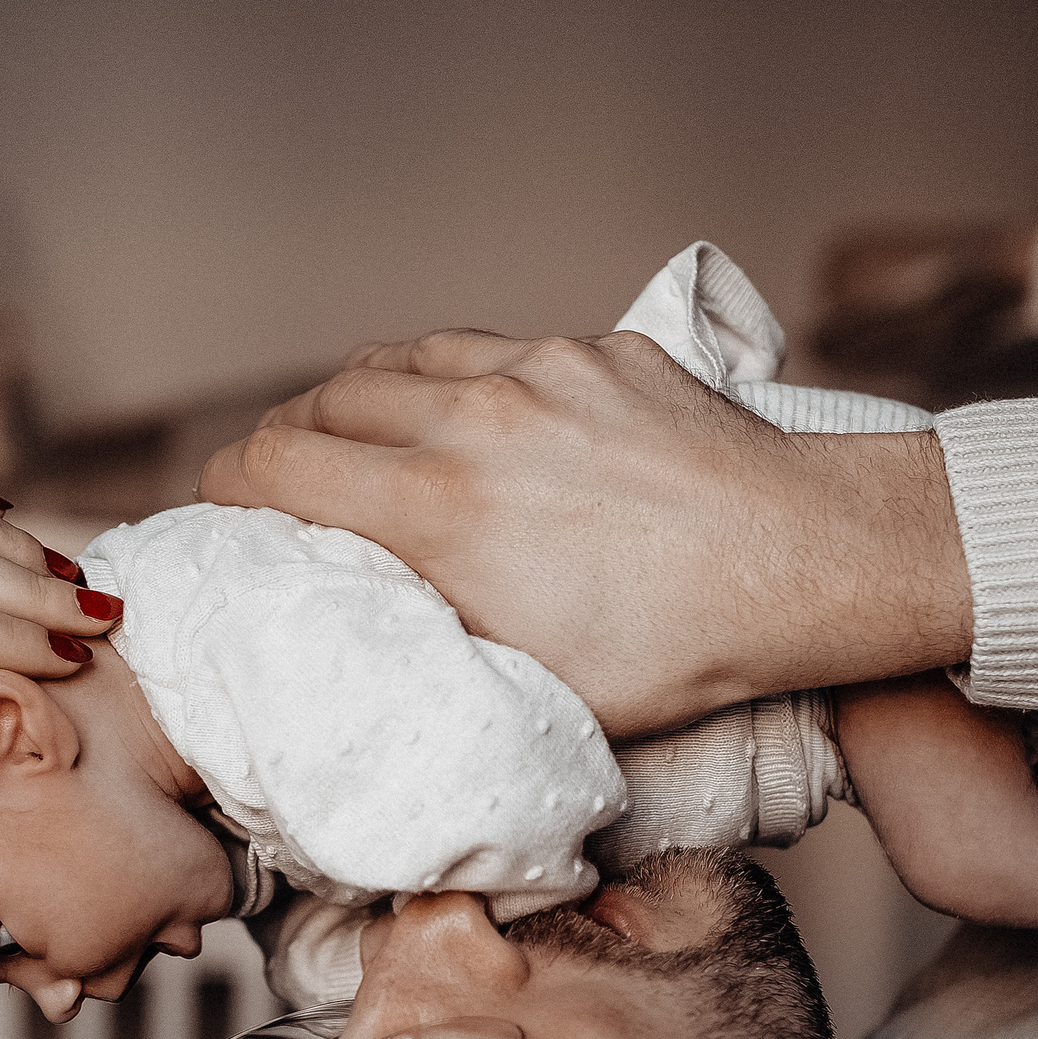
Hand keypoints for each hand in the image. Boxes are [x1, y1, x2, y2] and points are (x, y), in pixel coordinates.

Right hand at [199, 329, 971, 736]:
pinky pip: (480, 344)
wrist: (811, 563)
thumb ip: (436, 662)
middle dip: (282, 445)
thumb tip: (373, 676)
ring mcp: (534, 371)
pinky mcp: (592, 349)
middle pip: (318, 403)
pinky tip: (457, 411)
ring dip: (353, 400)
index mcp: (438, 512)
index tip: (226, 515)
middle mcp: (469, 421)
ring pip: (393, 358)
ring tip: (351, 437)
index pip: (272, 466)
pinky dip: (442, 376)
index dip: (227, 490)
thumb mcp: (536, 694)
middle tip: (283, 485)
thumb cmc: (682, 652)